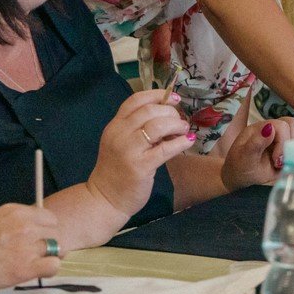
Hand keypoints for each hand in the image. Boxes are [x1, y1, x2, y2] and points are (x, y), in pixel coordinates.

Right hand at [0, 202, 63, 293]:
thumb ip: (12, 225)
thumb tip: (28, 234)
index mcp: (14, 211)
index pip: (48, 217)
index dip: (45, 231)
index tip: (38, 241)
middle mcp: (24, 224)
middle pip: (56, 233)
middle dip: (49, 245)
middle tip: (37, 257)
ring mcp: (26, 245)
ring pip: (57, 249)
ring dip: (47, 258)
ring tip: (32, 266)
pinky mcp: (25, 267)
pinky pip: (54, 266)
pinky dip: (48, 271)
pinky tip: (34, 274)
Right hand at [88, 88, 193, 215]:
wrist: (105, 198)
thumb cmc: (116, 170)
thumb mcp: (121, 143)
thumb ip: (138, 129)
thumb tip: (168, 119)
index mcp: (115, 126)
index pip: (135, 100)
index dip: (157, 95)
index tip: (173, 98)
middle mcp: (119, 134)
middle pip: (149, 110)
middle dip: (170, 111)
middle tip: (180, 119)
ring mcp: (129, 150)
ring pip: (157, 126)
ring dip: (176, 124)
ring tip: (184, 129)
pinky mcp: (140, 166)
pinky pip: (165, 149)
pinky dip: (180, 142)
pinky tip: (187, 141)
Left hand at [220, 118, 293, 191]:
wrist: (240, 178)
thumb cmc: (240, 167)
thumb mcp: (244, 157)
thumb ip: (256, 143)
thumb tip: (270, 128)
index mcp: (260, 128)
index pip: (281, 125)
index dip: (283, 142)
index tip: (276, 161)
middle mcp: (273, 130)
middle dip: (292, 144)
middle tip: (281, 162)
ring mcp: (282, 139)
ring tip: (284, 164)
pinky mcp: (289, 149)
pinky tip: (288, 165)